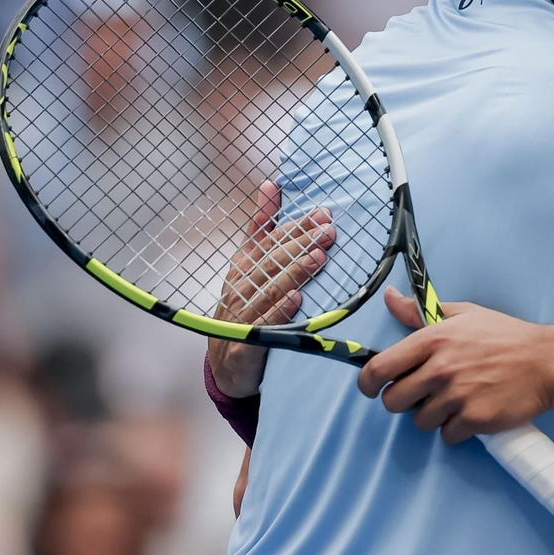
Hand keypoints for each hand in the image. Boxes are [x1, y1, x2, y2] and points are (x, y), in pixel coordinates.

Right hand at [208, 182, 335, 397]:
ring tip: (317, 259)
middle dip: (300, 245)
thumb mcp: (249, 266)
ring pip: (267, 290)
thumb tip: (270, 185)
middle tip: (327, 231)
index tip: (321, 213)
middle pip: (271, 262)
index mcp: (244, 267)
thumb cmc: (245, 310)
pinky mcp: (243, 345)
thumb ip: (261, 227)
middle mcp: (240, 288)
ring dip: (293, 273)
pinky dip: (277, 313)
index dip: (295, 227)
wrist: (226, 369)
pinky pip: (261, 326)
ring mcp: (240, 316)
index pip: (269, 242)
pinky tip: (295, 300)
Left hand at [356, 288, 553, 443]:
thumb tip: (389, 297)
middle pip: (394, 401)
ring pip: (420, 422)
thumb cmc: (504, 336)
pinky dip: (456, 429)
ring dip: (433, 416)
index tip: (372, 388)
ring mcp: (457, 396)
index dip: (367, 383)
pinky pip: (447, 436)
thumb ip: (420, 312)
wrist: (546, 362)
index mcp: (432, 340)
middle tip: (421, 396)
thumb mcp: (463, 315)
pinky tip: (470, 413)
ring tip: (454, 402)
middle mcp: (440, 369)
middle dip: (402, 402)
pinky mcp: (474, 420)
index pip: (379, 369)